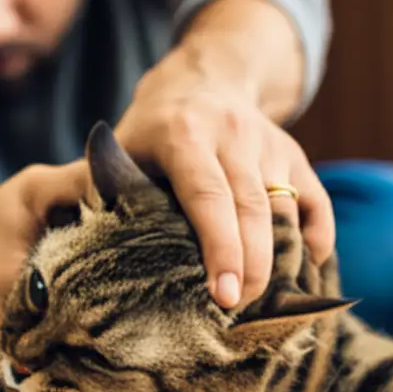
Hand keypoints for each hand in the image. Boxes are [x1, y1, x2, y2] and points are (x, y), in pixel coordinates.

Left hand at [114, 51, 334, 309]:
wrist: (203, 78)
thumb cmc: (150, 131)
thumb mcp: (121, 148)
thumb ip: (106, 191)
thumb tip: (76, 254)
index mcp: (185, 134)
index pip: (208, 196)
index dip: (218, 247)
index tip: (222, 296)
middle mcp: (234, 134)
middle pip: (253, 209)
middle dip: (252, 267)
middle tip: (240, 313)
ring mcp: (270, 143)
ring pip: (287, 209)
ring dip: (281, 261)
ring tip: (265, 307)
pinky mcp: (296, 154)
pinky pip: (316, 204)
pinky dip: (316, 240)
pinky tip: (304, 274)